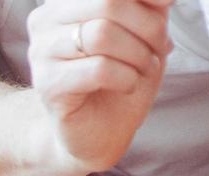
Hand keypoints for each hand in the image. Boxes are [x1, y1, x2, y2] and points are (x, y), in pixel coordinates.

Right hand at [27, 0, 171, 170]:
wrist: (98, 130)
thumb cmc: (119, 78)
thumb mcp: (143, 32)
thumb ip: (148, 6)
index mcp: (64, 2)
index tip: (166, 7)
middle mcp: (45, 22)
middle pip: (107, 3)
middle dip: (147, 26)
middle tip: (160, 47)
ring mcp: (41, 54)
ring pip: (101, 35)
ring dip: (137, 54)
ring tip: (143, 68)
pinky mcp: (48, 86)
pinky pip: (98, 69)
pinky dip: (126, 77)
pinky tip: (128, 85)